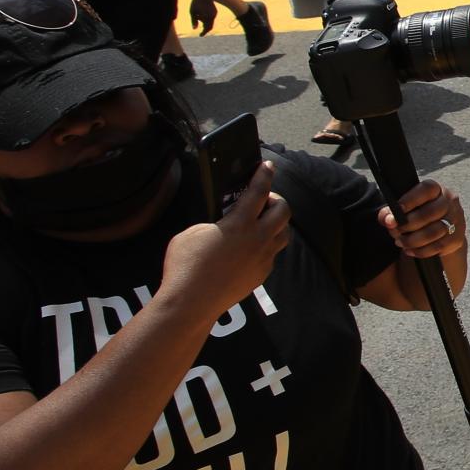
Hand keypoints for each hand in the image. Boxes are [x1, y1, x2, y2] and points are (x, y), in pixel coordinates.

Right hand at [162, 161, 291, 322]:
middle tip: (260, 201)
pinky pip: (273, 254)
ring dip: (276, 223)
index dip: (264, 175)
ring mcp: (263, 258)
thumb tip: (222, 224)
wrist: (191, 302)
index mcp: (239, 224)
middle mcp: (258, 239)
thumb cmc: (185, 266)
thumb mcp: (192, 232)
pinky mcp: (262, 274)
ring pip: (284, 233)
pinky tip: (251, 248)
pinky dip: (266, 245)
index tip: (267, 166)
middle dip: (275, 200)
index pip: (258, 191)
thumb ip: (213, 222)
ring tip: (260, 223)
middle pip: (283, 210)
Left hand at [188, 0, 216, 35]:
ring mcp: (215, 13)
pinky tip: (202, 15)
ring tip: (198, 19)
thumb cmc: (196, 2)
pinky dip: (207, 19)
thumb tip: (194, 29)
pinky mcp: (215, 11)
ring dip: (205, 23)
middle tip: (201, 31)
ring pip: (211, 22)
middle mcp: (212, 16)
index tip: (200, 35)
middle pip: (210, 26)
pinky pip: (212, 18)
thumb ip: (193, 21)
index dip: (203, 32)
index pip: (206, 28)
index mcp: (207, 17)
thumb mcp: (192, 12)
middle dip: (205, 28)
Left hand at [379, 179, 465, 259]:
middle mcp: (450, 202)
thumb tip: (387, 219)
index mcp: (437, 189)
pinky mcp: (457, 238)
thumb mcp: (405, 209)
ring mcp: (456, 220)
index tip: (396, 209)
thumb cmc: (418, 216)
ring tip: (400, 242)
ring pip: (434, 231)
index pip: (427, 189)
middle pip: (430, 212)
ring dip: (413, 239)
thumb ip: (391, 212)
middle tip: (395, 231)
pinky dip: (421, 251)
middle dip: (409, 224)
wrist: (441, 232)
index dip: (411, 199)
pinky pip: (438, 246)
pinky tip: (410, 250)